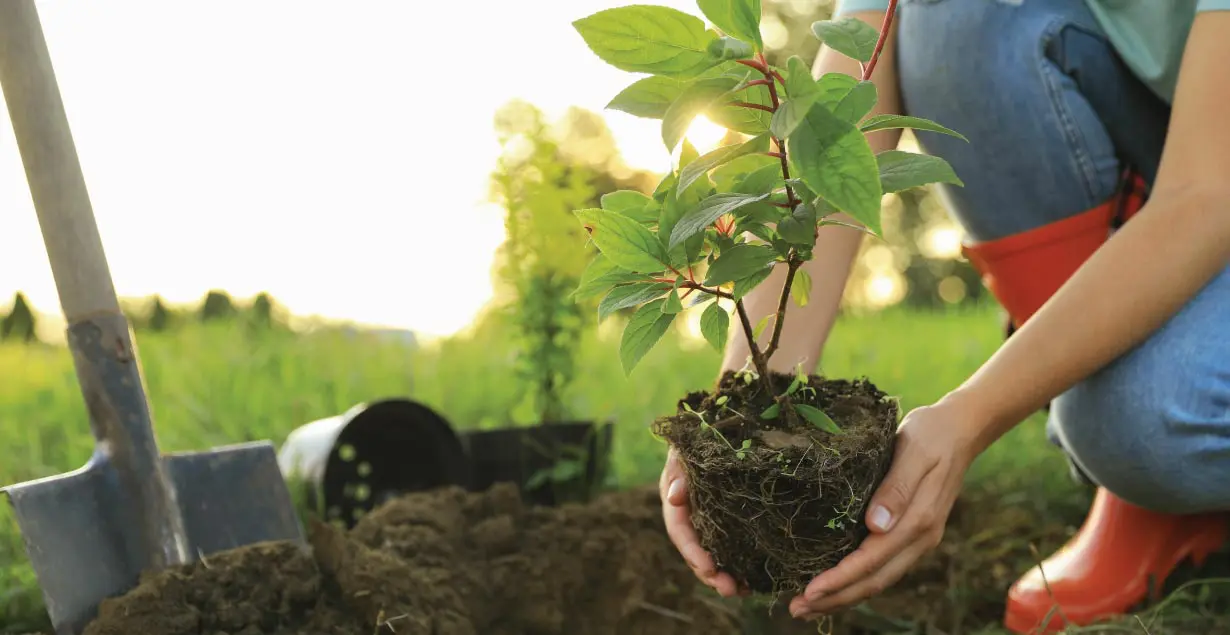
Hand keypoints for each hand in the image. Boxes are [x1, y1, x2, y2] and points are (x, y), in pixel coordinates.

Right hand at [660, 446, 740, 596]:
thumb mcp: (684, 451)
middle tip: (730, 590)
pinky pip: (729, 549)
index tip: (709, 568)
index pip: (680, 532)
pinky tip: (754, 582)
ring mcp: (707, 522)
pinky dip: (739, 566)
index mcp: (675, 503)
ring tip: (743, 592)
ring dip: (724, 576)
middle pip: (696, 552)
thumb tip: (673, 497)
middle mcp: (689, 518)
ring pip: (712, 555)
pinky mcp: (725, 523)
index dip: (693, 553)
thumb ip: (678, 472)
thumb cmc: (696, 440)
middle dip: (711, 574)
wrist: (713, 431)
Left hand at [789, 398, 983, 618]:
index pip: (872, 561)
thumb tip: (875, 526)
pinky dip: (858, 581)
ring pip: (879, 579)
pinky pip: (883, 567)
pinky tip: (836, 584)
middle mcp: (920, 537)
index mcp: (918, 520)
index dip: (840, 579)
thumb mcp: (911, 451)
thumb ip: (896, 489)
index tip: (810, 591)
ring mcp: (919, 539)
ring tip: (809, 605)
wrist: (960, 428)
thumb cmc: (930, 433)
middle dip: (835, 599)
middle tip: (796, 608)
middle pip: (874, 581)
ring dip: (844, 596)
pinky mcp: (913, 534)